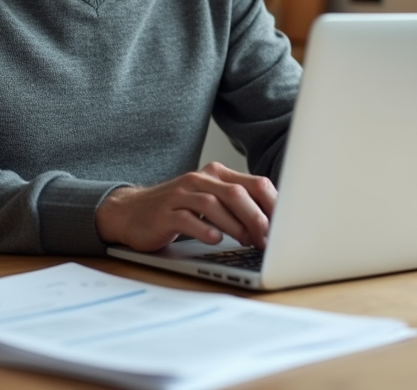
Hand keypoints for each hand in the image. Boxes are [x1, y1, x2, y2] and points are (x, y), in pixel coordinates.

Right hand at [96, 162, 276, 252]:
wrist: (131, 212)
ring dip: (235, 226)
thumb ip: (237, 206)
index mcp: (217, 174)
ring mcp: (181, 194)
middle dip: (257, 218)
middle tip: (268, 240)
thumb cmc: (178, 210)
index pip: (254, 184)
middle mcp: (200, 179)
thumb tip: (274, 226)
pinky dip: (204, 229)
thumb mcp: (210, 201)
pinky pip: (187, 218)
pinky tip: (215, 240)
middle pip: (236, 193)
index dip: (273, 205)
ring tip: (247, 242)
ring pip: (214, 204)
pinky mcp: (165, 212)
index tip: (284, 227)